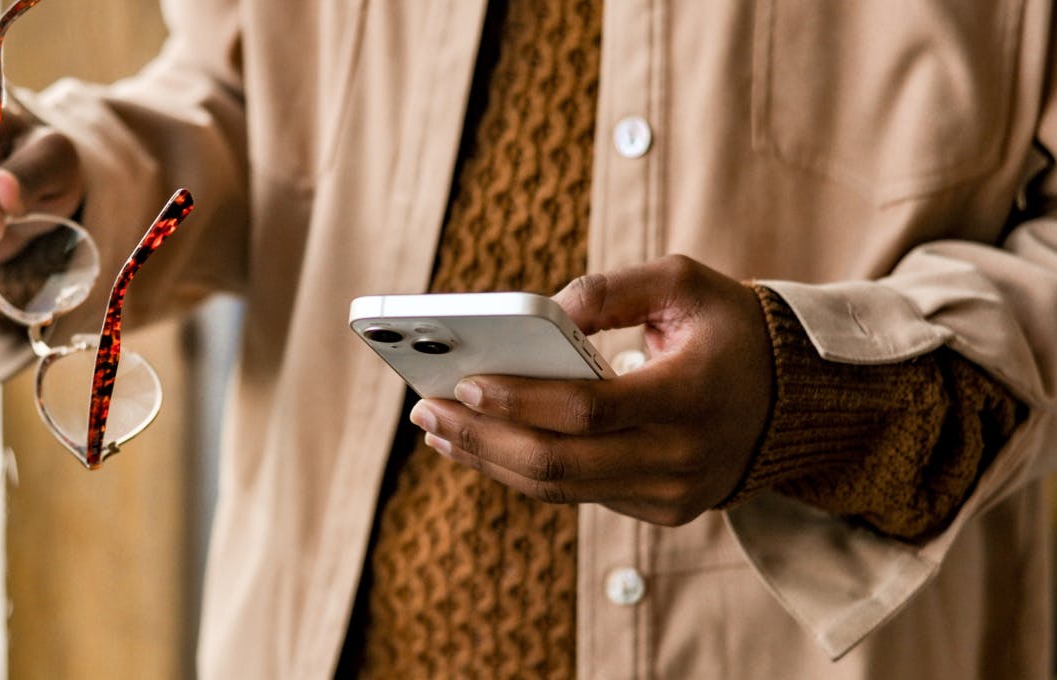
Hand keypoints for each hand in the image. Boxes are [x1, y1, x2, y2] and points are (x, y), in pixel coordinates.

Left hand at [409, 255, 774, 525]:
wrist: (792, 399)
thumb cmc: (729, 327)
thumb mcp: (683, 282)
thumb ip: (611, 287)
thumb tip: (540, 311)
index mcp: (692, 396)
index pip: (590, 409)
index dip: (522, 400)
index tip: (466, 381)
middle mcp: (682, 457)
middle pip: (561, 464)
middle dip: (483, 438)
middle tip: (426, 409)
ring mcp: (671, 494)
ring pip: (560, 490)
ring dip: (491, 460)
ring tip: (438, 429)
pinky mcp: (659, 509)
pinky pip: (577, 495)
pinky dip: (523, 470)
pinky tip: (482, 444)